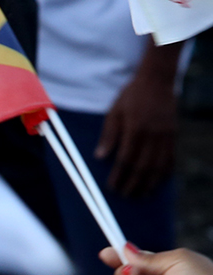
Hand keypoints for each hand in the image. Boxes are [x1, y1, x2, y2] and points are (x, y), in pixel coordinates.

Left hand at [95, 43, 181, 197]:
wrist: (157, 79)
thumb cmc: (131, 95)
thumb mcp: (114, 112)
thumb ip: (108, 135)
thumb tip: (100, 156)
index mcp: (135, 129)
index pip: (125, 159)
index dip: (119, 175)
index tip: (112, 186)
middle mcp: (152, 134)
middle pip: (143, 166)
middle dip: (134, 183)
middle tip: (126, 195)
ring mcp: (166, 135)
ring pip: (159, 165)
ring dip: (151, 182)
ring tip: (143, 194)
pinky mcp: (174, 134)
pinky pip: (171, 157)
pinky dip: (166, 172)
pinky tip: (159, 181)